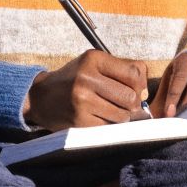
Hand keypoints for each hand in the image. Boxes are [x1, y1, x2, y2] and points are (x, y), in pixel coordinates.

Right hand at [23, 50, 148, 131]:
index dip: (140, 85)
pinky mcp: (79, 120)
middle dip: (132, 104)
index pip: (135, 72)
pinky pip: (108, 127)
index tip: (135, 90)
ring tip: (109, 110)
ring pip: (122, 115)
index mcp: (93, 59)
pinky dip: (108, 125)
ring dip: (121, 116)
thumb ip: (121, 71)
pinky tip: (98, 117)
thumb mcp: (93, 64)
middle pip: (130, 97)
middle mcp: (87, 78)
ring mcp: (82, 101)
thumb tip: (144, 93)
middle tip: (123, 104)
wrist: (41, 97)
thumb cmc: (74, 80)